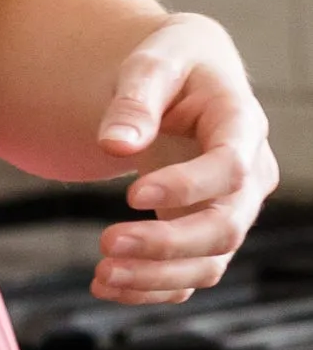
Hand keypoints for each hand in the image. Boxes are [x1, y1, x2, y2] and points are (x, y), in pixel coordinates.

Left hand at [92, 13, 275, 305]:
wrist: (184, 79)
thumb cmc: (171, 63)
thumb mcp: (152, 61)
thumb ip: (135, 98)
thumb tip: (114, 143)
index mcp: (242, 122)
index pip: (229, 167)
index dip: (185, 186)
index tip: (131, 194)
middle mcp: (249, 173)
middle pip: (226, 225)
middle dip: (168, 244)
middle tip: (106, 244)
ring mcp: (231, 208)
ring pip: (210, 260)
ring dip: (158, 276)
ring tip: (102, 274)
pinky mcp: (206, 232)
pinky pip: (190, 273)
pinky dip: (152, 288)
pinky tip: (106, 285)